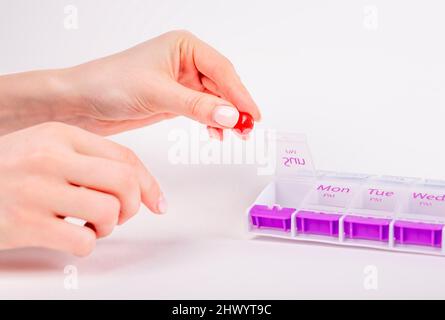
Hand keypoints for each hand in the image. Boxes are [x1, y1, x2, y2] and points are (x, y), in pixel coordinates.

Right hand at [0, 122, 163, 255]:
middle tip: (118, 213)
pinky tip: (71, 236)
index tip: (156, 202)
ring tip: (90, 224)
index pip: (124, 156)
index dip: (147, 183)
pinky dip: (86, 244)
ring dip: (107, 226)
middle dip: (131, 205)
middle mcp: (51, 157)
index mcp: (61, 135)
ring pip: (108, 211)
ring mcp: (37, 190)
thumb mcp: (48, 150)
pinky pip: (83, 240)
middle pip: (123, 182)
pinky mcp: (27, 223)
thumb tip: (140, 188)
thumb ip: (90, 162)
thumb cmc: (8, 172)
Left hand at [61, 30, 260, 135]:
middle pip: (222, 85)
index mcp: (183, 47)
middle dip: (235, 107)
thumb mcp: (157, 93)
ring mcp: (180, 82)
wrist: (82, 101)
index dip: (239, 93)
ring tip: (238, 135)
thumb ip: (196, 105)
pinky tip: (216, 134)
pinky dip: (210, 122)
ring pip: (214, 99)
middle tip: (248, 128)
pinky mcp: (174, 99)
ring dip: (225, 117)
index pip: (221, 70)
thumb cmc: (110, 83)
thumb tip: (230, 115)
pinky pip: (201, 110)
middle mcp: (185, 62)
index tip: (252, 114)